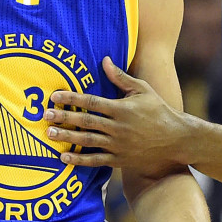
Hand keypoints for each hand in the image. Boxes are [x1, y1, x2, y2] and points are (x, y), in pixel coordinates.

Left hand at [45, 57, 192, 174]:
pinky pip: (96, 161)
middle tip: (45, 116)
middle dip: (64, 118)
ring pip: (87, 141)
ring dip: (67, 137)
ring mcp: (119, 145)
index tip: (54, 96)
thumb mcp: (142, 90)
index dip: (71, 98)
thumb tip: (104, 60)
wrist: (176, 139)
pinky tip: (64, 157)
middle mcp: (118, 127)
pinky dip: (79, 160)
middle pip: (86, 122)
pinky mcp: (120, 160)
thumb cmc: (159, 110)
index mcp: (122, 108)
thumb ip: (121, 77)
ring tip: (49, 134)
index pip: (91, 102)